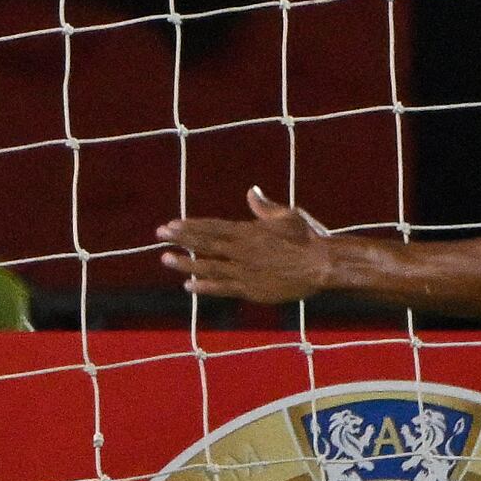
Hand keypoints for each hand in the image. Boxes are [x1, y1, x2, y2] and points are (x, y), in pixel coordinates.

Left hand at [157, 188, 334, 304]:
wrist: (321, 266)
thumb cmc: (307, 238)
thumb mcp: (287, 217)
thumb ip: (265, 207)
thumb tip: (252, 191)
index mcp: (248, 231)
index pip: (212, 227)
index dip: (190, 226)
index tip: (170, 225)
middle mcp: (241, 250)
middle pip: (205, 243)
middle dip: (181, 239)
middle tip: (159, 236)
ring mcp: (244, 271)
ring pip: (208, 266)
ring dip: (185, 263)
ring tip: (165, 259)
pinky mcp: (250, 289)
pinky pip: (222, 287)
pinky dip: (205, 286)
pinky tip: (188, 285)